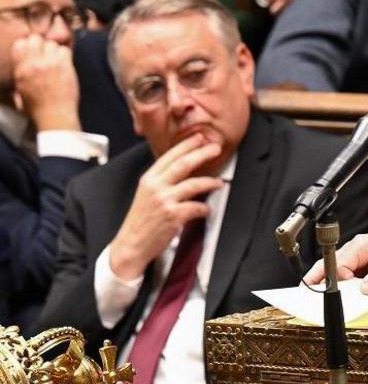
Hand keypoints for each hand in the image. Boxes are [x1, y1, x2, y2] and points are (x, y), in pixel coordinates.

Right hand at [10, 35, 79, 131]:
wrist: (55, 115)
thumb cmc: (37, 108)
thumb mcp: (19, 94)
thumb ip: (19, 80)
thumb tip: (18, 74)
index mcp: (20, 70)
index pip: (20, 44)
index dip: (28, 45)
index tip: (34, 51)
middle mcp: (33, 64)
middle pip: (36, 39)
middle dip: (41, 44)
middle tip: (46, 54)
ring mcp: (49, 63)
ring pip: (51, 43)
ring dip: (54, 50)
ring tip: (56, 60)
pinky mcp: (64, 65)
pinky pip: (65, 50)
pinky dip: (65, 55)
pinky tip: (65, 64)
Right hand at [108, 135, 223, 280]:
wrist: (131, 245)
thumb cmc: (141, 220)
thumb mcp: (146, 194)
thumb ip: (162, 181)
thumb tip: (183, 168)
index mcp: (149, 179)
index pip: (170, 156)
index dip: (186, 145)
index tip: (200, 138)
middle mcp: (156, 187)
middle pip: (183, 164)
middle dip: (202, 154)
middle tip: (215, 149)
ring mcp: (164, 201)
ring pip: (194, 184)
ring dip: (210, 182)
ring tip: (219, 183)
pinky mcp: (173, 215)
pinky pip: (197, 207)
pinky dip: (204, 208)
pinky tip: (206, 209)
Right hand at [306, 230, 367, 294]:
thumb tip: (365, 290)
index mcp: (362, 245)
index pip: (341, 263)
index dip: (340, 280)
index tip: (342, 291)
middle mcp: (354, 249)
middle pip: (329, 264)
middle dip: (316, 278)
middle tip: (306, 294)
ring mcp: (353, 256)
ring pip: (331, 268)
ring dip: (323, 281)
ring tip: (312, 296)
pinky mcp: (355, 264)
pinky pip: (340, 273)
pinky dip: (333, 282)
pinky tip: (330, 292)